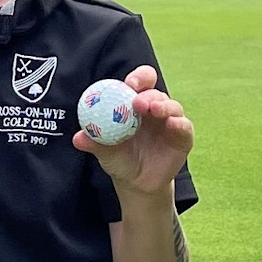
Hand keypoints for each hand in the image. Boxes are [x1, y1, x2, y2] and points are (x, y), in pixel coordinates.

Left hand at [73, 65, 192, 198]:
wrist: (136, 183)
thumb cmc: (119, 159)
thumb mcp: (104, 151)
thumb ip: (93, 142)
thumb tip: (78, 138)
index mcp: (136, 104)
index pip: (141, 83)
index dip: (138, 78)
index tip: (128, 83)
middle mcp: (155, 109)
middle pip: (155, 93)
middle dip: (147, 94)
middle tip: (137, 100)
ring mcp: (171, 122)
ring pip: (172, 107)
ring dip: (163, 106)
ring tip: (153, 109)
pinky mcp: (183, 137)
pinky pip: (184, 127)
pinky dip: (179, 124)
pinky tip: (172, 124)